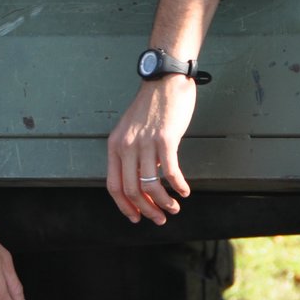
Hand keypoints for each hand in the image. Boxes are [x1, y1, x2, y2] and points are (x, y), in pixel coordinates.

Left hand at [106, 77, 198, 224]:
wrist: (164, 80)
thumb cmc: (151, 106)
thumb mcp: (131, 130)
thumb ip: (133, 154)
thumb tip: (143, 182)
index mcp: (115, 145)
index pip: (114, 186)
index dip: (125, 207)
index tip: (137, 217)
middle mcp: (126, 146)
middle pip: (132, 190)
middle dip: (147, 210)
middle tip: (160, 219)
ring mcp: (145, 143)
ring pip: (151, 185)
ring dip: (163, 203)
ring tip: (174, 208)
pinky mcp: (165, 139)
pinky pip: (170, 172)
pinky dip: (178, 186)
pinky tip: (184, 191)